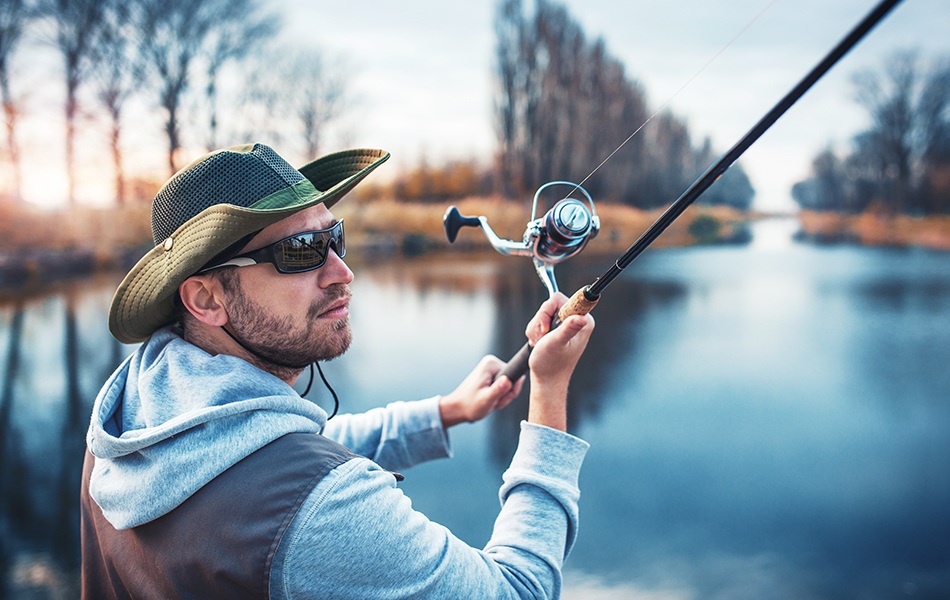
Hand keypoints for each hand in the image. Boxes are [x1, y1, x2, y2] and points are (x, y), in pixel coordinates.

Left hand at [439, 355, 524, 427]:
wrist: (458, 408)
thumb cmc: (469, 405)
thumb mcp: (486, 400)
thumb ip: (498, 390)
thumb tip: (509, 380)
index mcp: (491, 364)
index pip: (516, 376)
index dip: (511, 391)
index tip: (499, 397)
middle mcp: (492, 363)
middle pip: (513, 381)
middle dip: (505, 395)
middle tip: (493, 401)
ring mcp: (492, 369)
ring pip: (510, 386)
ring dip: (502, 397)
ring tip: (490, 401)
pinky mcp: (492, 376)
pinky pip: (504, 387)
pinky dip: (499, 396)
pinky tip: (490, 400)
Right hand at [525, 293, 594, 430]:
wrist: (547, 379)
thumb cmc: (551, 365)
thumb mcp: (557, 344)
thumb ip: (567, 329)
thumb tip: (582, 318)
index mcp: (583, 320)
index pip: (559, 299)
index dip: (548, 311)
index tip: (548, 327)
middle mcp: (577, 319)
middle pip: (550, 304)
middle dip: (540, 321)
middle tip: (542, 337)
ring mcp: (567, 324)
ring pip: (543, 312)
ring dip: (536, 327)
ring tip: (540, 343)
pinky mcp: (558, 328)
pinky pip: (541, 320)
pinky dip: (535, 331)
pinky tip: (540, 343)